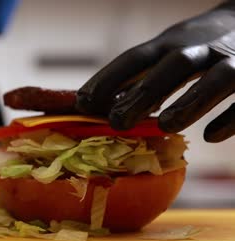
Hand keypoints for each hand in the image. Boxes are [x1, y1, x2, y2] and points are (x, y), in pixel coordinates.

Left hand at [76, 1, 234, 141]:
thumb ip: (144, 74)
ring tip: (166, 126)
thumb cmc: (202, 45)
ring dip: (191, 102)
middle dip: (145, 93)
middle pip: (173, 66)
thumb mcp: (171, 51)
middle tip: (117, 121)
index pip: (137, 58)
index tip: (82, 102)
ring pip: (218, 78)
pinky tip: (211, 137)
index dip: (109, 79)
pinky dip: (231, 118)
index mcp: (173, 42)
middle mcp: (203, 47)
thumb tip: (105, 103)